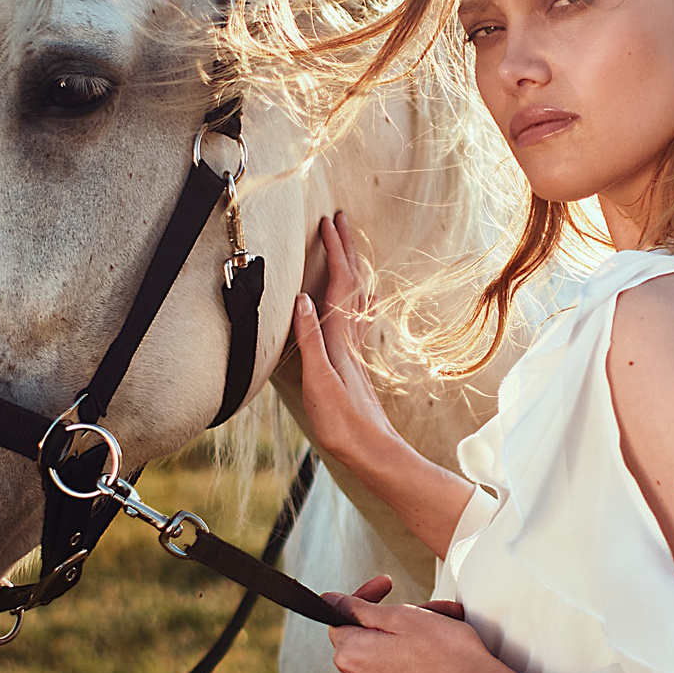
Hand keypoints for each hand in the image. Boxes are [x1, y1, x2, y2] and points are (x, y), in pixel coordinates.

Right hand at [290, 211, 406, 471]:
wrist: (372, 452)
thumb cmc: (343, 423)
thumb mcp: (318, 382)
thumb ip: (310, 339)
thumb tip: (301, 298)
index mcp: (340, 339)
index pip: (338, 284)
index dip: (334, 251)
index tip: (327, 222)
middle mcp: (352, 339)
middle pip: (353, 284)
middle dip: (346, 249)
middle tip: (339, 219)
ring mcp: (356, 351)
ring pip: (357, 298)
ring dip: (352, 268)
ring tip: (347, 248)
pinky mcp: (355, 363)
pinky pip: (357, 318)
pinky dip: (356, 298)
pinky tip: (360, 301)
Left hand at [323, 577, 542, 672]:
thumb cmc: (450, 657)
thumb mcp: (404, 617)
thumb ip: (361, 608)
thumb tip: (331, 601)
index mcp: (351, 656)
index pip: (342, 617)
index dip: (366, 597)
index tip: (388, 586)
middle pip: (367, 640)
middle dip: (395, 621)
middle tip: (430, 612)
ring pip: (384, 662)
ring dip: (408, 644)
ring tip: (444, 633)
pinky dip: (413, 671)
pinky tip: (440, 664)